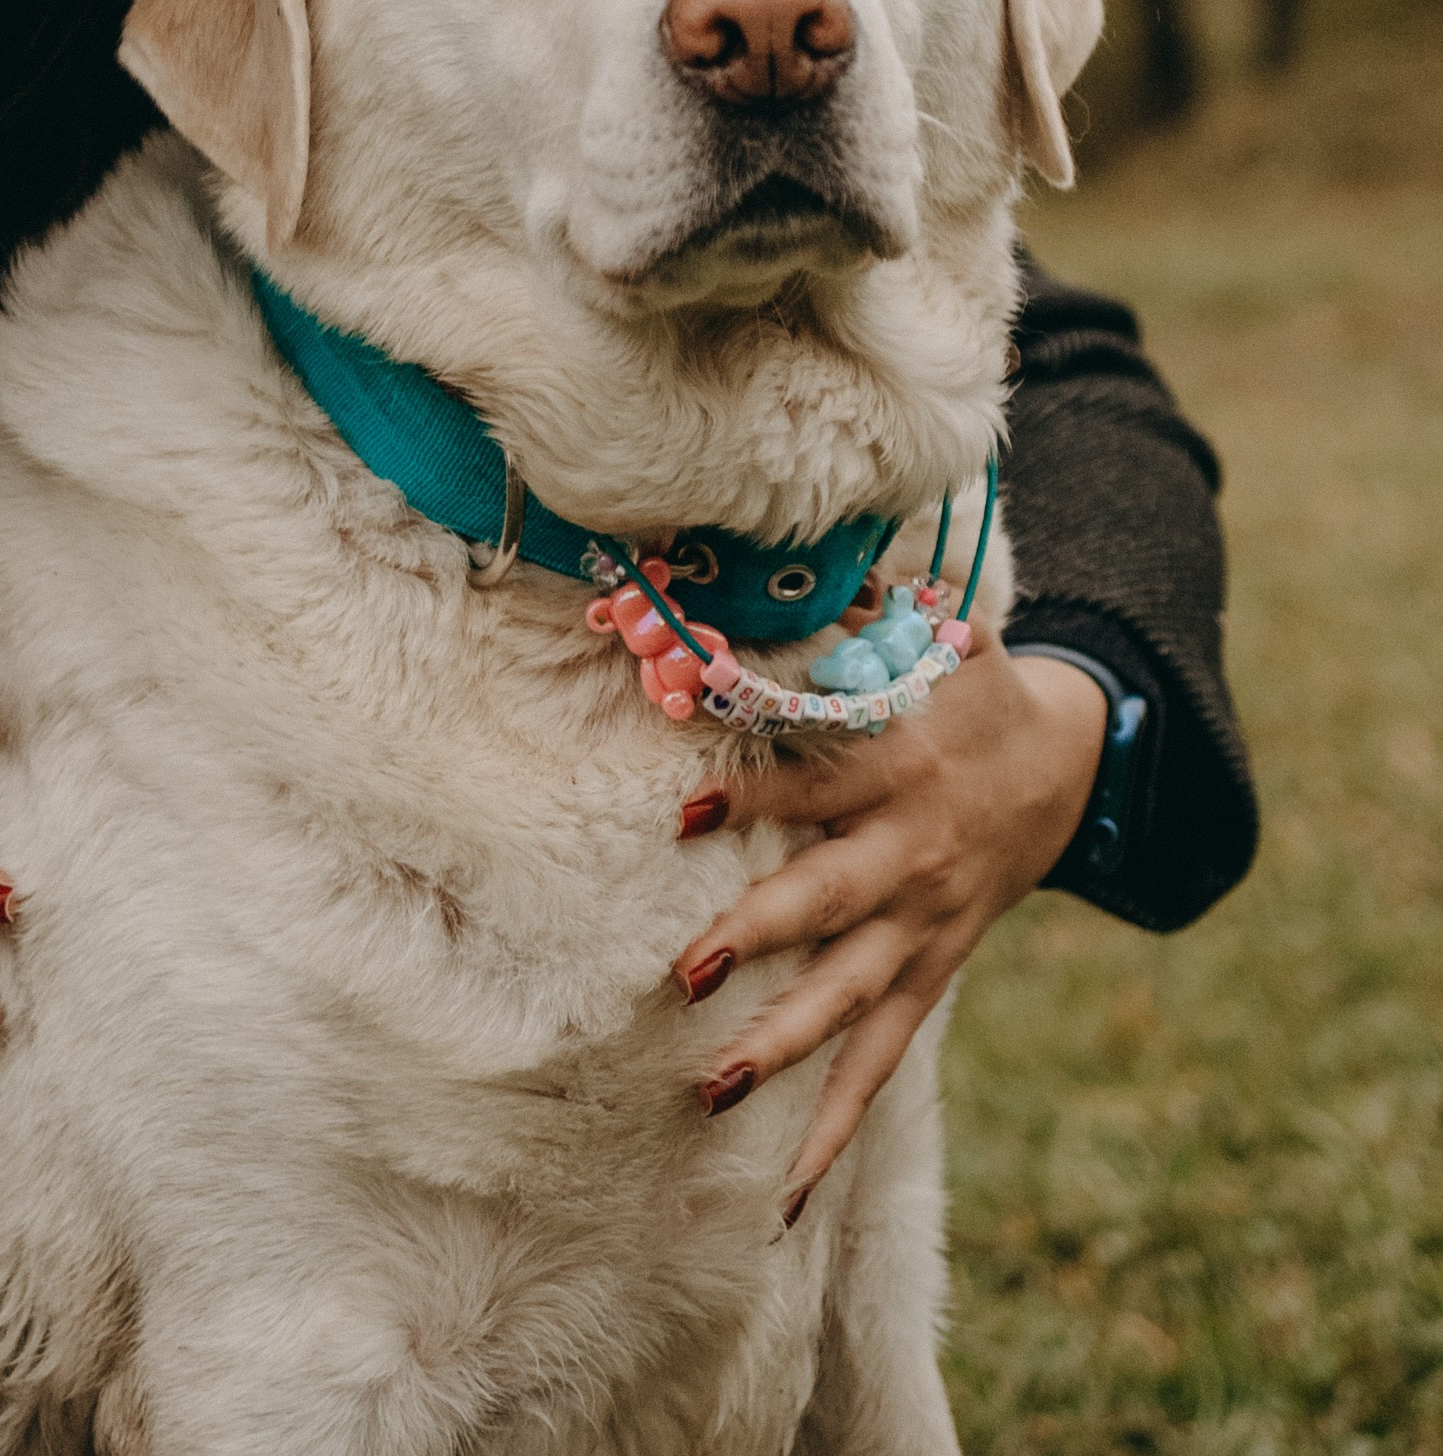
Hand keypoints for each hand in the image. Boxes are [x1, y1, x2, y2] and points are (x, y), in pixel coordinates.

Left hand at [674, 626, 1105, 1220]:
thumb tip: (789, 556)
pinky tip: (784, 1195)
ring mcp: (924, 929)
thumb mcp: (936, 634)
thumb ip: (862, 609)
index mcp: (902, 770)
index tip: (681, 810)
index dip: (750, 794)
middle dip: (760, 935)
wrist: (1070, 762)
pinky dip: (834, 1128)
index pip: (814, 785)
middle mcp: (911, 857)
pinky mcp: (932, 974)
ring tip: (708, 1092)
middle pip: (828, 904)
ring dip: (782, 1048)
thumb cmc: (972, 685)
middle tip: (688, 968)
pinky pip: (881, 1060)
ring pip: (850, 1001)